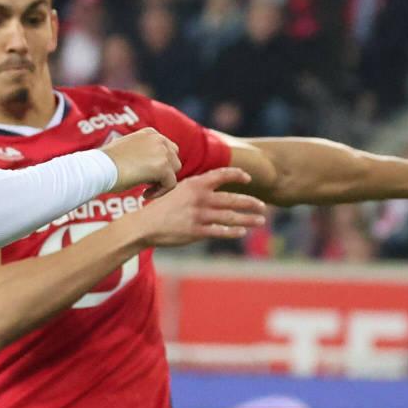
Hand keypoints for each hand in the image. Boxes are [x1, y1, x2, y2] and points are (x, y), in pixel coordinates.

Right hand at [101, 128, 183, 194]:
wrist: (99, 167)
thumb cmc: (106, 163)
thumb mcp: (126, 150)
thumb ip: (141, 153)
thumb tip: (148, 165)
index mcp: (149, 133)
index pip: (167, 148)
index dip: (160, 164)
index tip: (146, 175)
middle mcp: (158, 139)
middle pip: (174, 159)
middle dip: (164, 172)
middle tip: (147, 182)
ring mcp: (162, 152)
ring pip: (174, 171)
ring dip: (162, 182)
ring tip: (145, 189)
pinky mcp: (163, 167)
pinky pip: (171, 184)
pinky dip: (160, 192)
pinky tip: (144, 195)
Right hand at [132, 167, 271, 248]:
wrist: (144, 225)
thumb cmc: (159, 208)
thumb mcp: (176, 190)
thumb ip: (194, 190)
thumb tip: (209, 190)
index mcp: (194, 184)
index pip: (222, 175)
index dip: (237, 175)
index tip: (248, 178)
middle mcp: (199, 198)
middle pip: (232, 199)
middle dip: (251, 202)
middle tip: (263, 206)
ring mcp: (199, 215)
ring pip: (230, 216)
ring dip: (248, 218)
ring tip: (260, 220)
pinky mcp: (196, 231)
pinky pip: (220, 231)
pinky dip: (232, 231)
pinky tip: (241, 231)